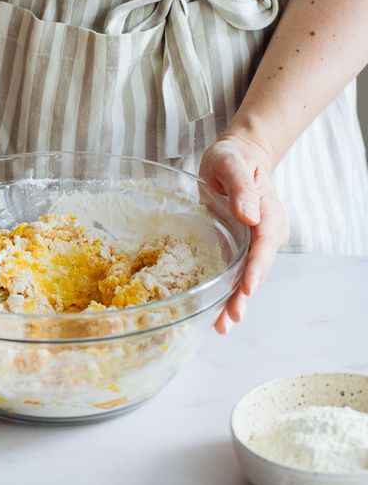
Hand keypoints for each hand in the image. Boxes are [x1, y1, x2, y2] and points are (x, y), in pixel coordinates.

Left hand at [199, 133, 288, 334]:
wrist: (236, 159)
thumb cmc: (234, 158)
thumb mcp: (232, 163)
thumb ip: (241, 187)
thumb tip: (248, 214)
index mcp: (268, 214)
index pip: (264, 244)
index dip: (256, 267)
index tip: (248, 286)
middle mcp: (265, 233)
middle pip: (257, 268)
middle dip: (245, 295)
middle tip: (231, 317)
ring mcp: (253, 245)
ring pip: (247, 277)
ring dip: (236, 302)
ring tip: (222, 326)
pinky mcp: (239, 250)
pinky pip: (236, 275)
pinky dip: (228, 295)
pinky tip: (216, 315)